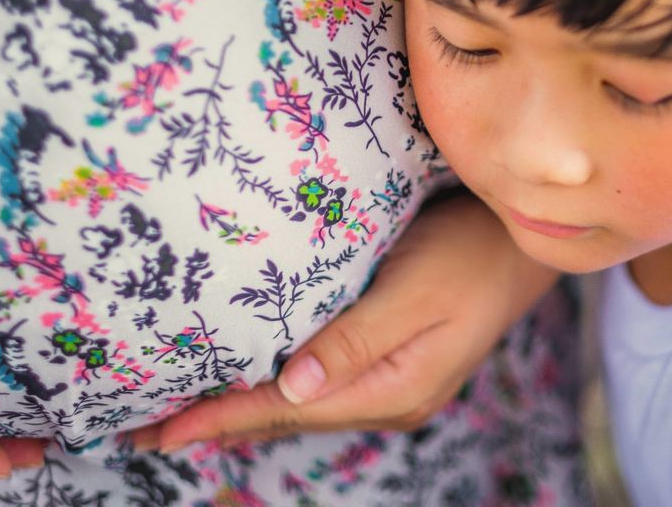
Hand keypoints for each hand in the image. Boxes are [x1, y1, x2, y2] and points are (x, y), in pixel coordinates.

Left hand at [129, 193, 557, 450]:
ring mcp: (394, 383)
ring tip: (183, 411)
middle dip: (219, 421)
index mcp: (393, 387)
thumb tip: (292, 387)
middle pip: (288, 416)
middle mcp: (390, 397)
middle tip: (144, 428)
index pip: (287, 409)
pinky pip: (320, 384)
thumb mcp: (419, 289)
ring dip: (243, 406)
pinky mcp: (394, 361)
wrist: (527, 239)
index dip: (220, 419)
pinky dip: (275, 386)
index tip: (158, 431)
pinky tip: (252, 380)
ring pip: (301, 404)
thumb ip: (357, 338)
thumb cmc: (474, 251)